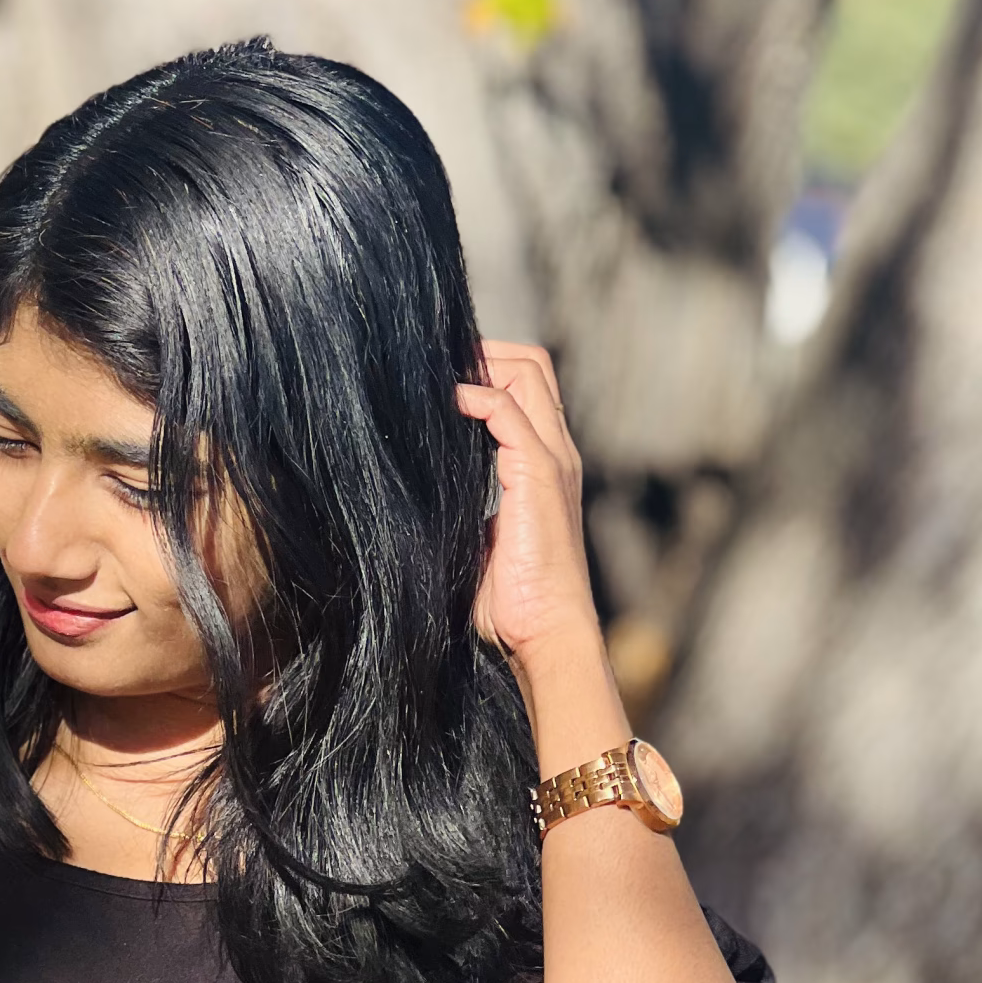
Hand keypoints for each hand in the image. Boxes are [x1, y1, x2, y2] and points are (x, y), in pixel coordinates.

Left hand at [454, 342, 600, 667]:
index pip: (529, 386)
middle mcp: (555, 452)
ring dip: (481, 364)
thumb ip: (469, 500)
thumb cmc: (513, 600)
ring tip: (438, 377)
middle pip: (532, 364)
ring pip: (527, 373)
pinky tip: (448, 405)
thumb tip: (426, 487)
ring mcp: (551, 459)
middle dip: (485, 351)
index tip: (441, 377)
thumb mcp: (481, 535)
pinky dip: (478, 397)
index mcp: (544, 464)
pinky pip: (510, 411)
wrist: (544, 631)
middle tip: (436, 364)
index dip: (489, 368)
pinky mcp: (538, 473)